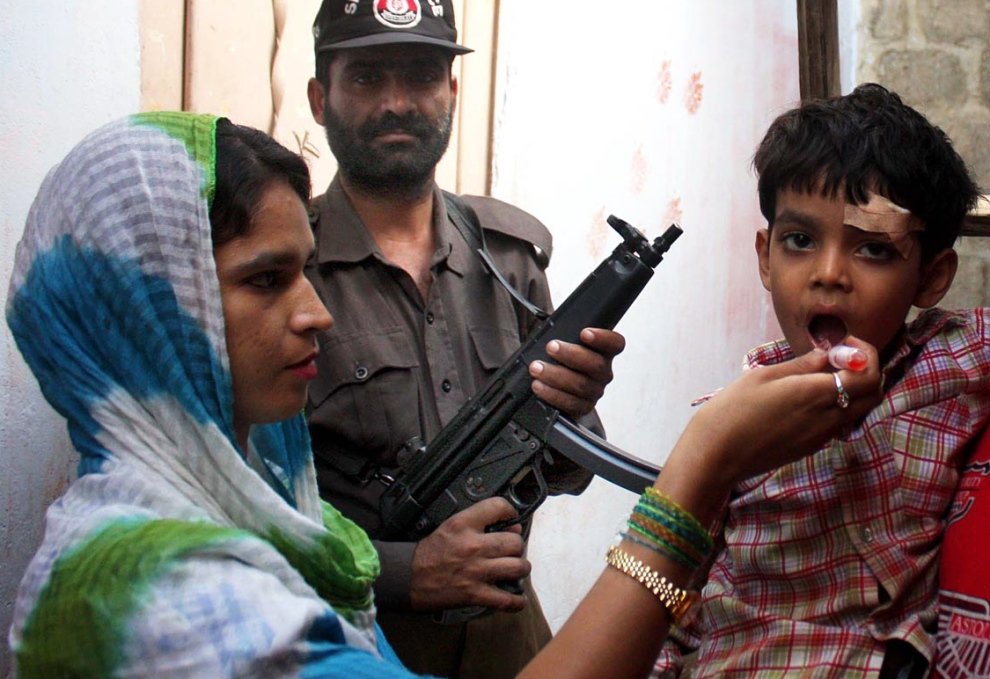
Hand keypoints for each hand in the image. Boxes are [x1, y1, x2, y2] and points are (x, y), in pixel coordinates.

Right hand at [409, 497, 529, 611]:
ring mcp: (476, 571)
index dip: (510, 511)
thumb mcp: (450, 526)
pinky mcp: (475, 594)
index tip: (511, 519)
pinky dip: (516, 601)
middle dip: (516, 546)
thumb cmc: (430, 552)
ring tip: (514, 569)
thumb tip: (510, 526)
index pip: (498, 506)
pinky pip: (507, 600)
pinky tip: (516, 598)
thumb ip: (478, 523)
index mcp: (463, 524)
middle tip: (510, 550)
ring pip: (518, 567)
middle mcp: (473, 545)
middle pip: (515, 541)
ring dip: (520, 569)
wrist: (409, 577)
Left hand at [529, 328, 625, 417]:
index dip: (603, 338)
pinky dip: (552, 394)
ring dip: (555, 375)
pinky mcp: (582, 408)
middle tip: (551, 347)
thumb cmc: (560, 358)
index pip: (615, 343)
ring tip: (536, 368)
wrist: (556, 386)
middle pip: (596, 364)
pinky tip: (538, 385)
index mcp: (604, 352)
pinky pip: (570, 403)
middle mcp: (603, 372)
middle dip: (570, 354)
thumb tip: (553, 320)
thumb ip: (566, 332)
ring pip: (581, 385)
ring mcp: (594, 391)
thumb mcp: (565, 341)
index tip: (584, 333)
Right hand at [659, 337, 881, 522]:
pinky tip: (808, 397)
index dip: (865, 355)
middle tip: (838, 358)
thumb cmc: (734, 408)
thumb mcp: (764, 375)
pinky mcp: (812, 446)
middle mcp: (827, 417)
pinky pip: (838, 422)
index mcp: (817, 393)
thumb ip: (802, 365)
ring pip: (858, 409)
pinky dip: (837, 405)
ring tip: (821, 376)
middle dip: (865, 371)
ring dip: (852, 389)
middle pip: (872, 394)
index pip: (869, 375)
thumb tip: (827, 354)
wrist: (717, 453)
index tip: (843, 344)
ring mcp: (822, 436)